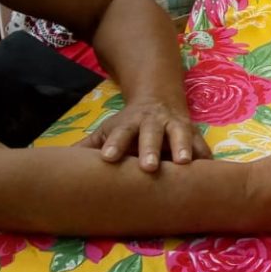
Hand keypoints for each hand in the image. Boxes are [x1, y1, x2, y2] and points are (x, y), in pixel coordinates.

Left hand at [77, 98, 211, 170]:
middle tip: (148, 167)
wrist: (159, 98)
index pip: (120, 134)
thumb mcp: (108, 130)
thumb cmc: (129, 124)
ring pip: (181, 136)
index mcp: (130, 124)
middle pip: (152, 134)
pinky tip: (211, 173)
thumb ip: (88, 146)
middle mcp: (154, 123)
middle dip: (151, 149)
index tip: (107, 158)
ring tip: (183, 163)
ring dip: (183, 148)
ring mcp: (176, 126)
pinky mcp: (194, 134)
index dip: (114, 145)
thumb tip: (59, 164)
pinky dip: (206, 158)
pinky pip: (202, 147)